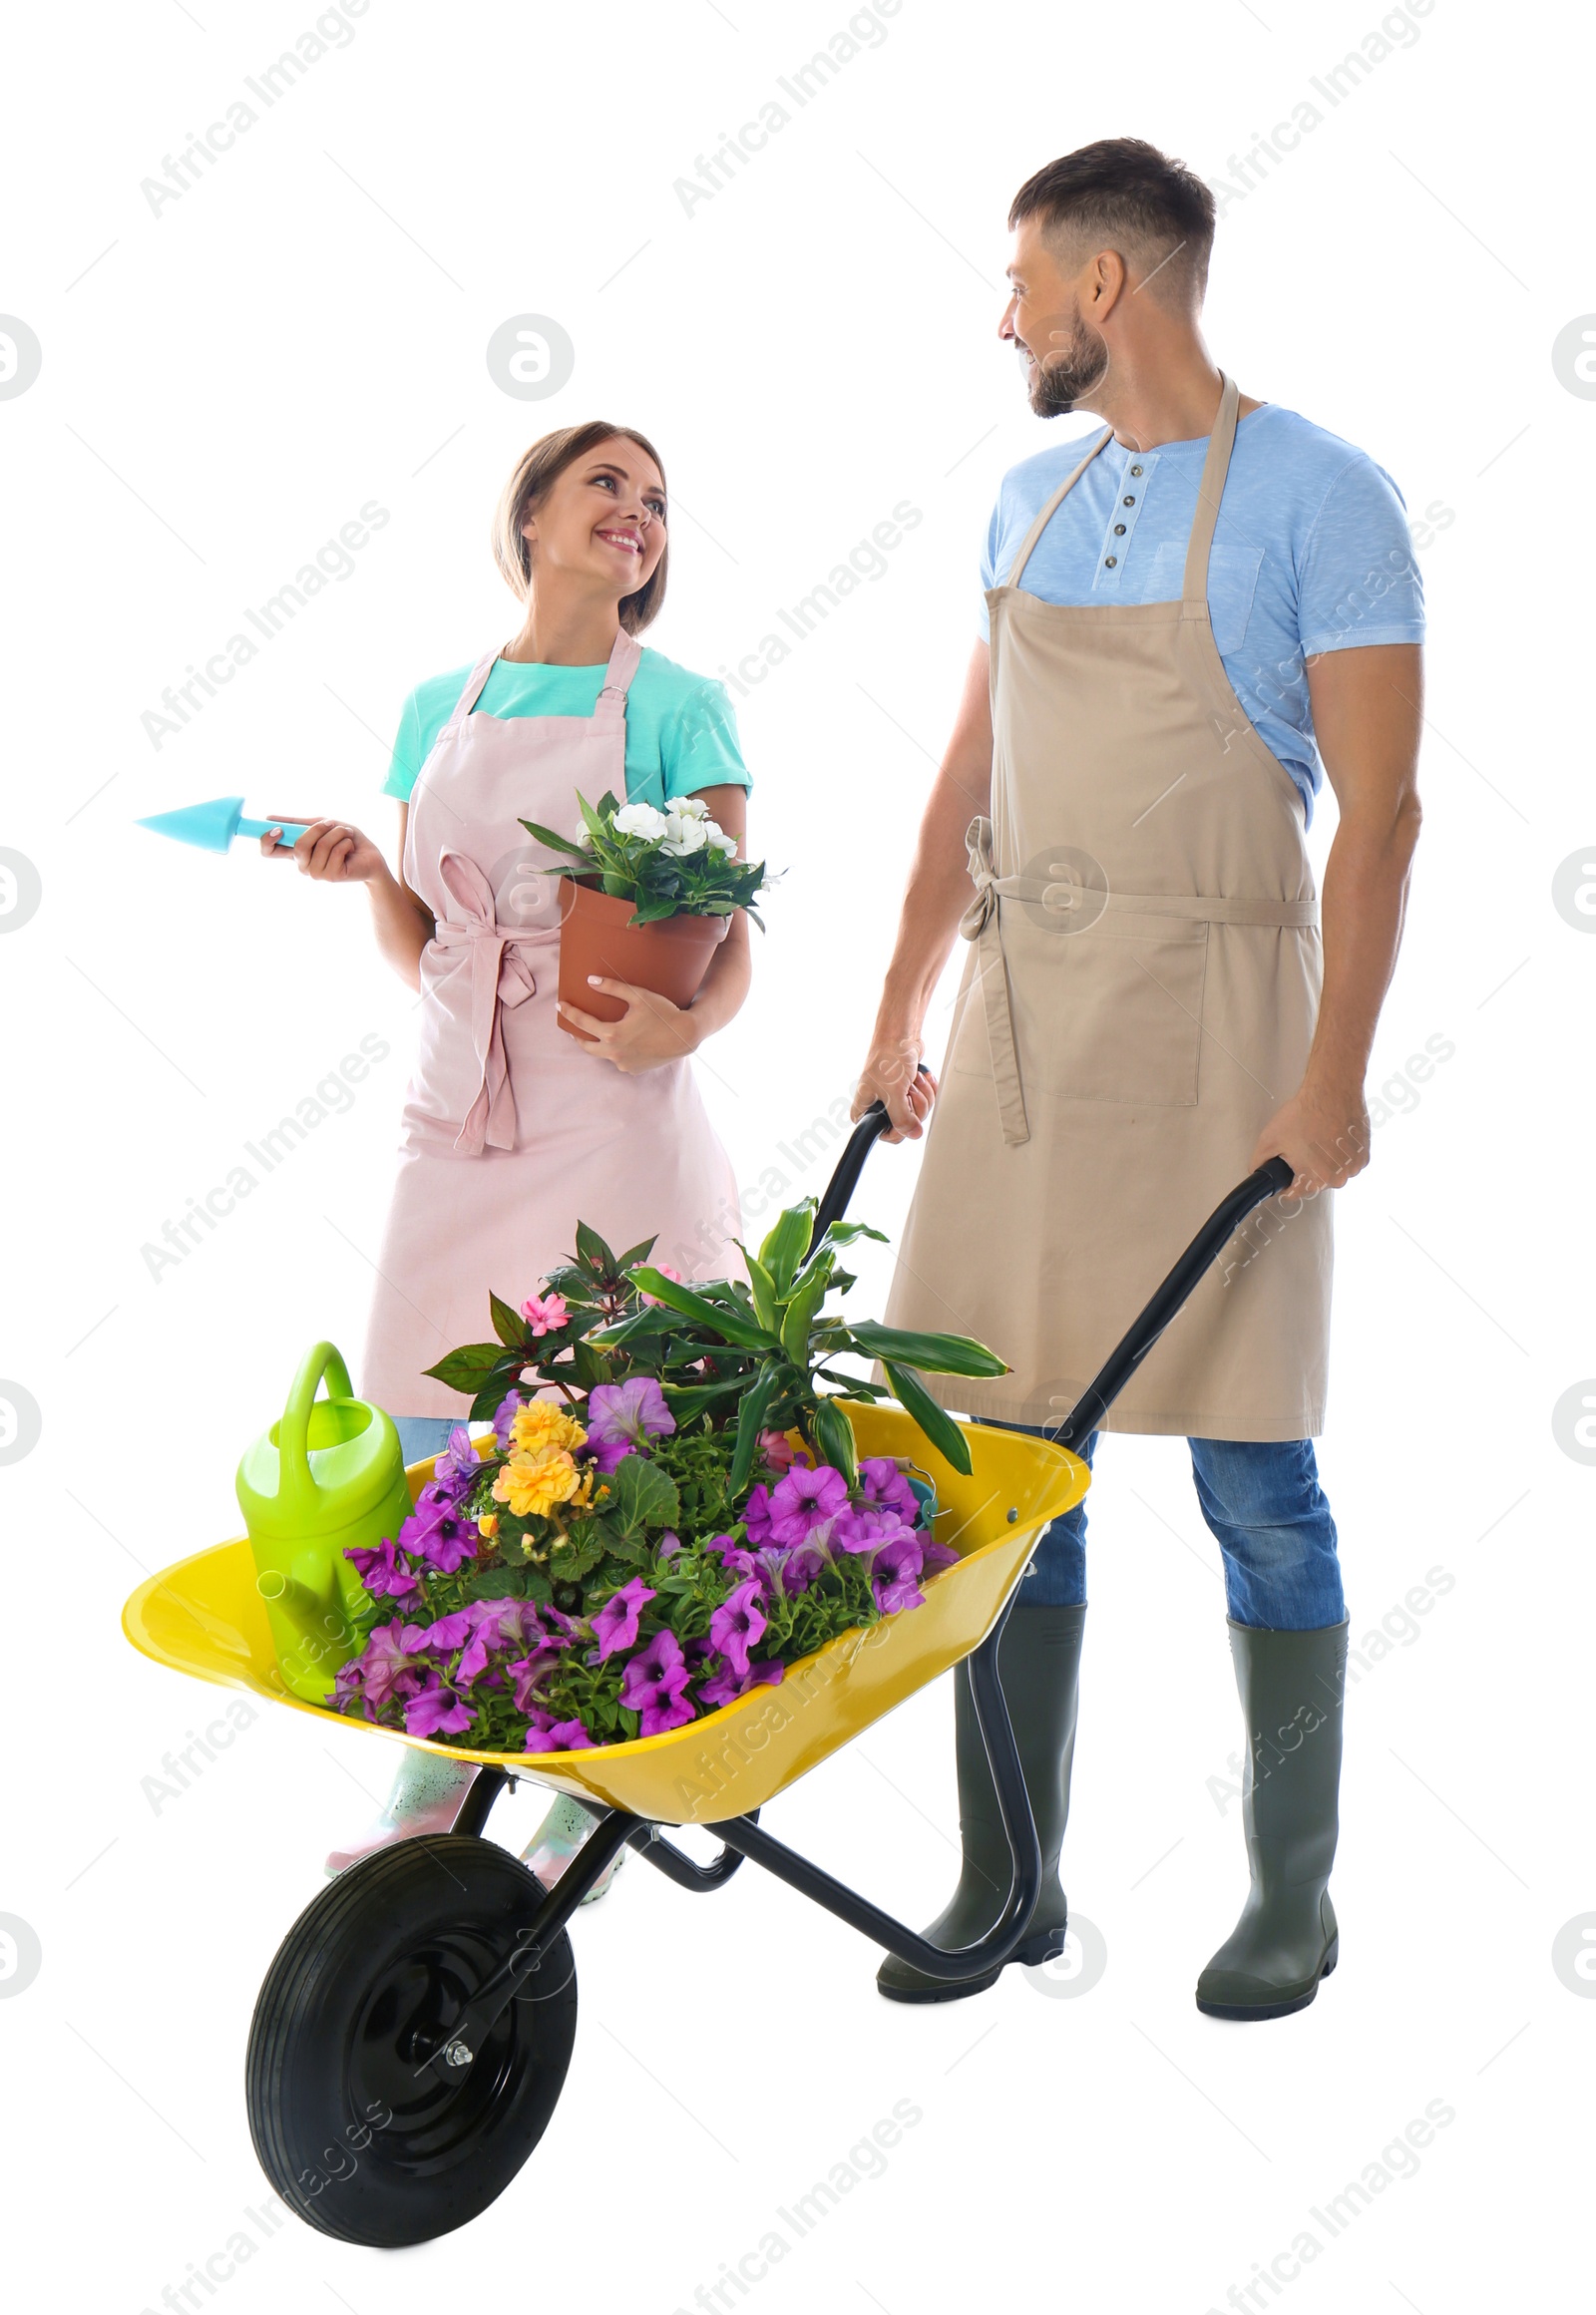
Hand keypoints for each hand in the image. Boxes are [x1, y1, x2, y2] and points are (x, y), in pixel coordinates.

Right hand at [260, 817, 386, 884]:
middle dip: (317, 828)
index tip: (276, 828)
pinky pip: (336, 851)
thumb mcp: (320, 825)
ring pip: (321, 846)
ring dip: (337, 833)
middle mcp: (302, 865)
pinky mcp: (332, 877)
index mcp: (295, 853)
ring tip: (346, 835)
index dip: (267, 840)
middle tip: (331, 823)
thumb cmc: (345, 839)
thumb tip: (269, 818)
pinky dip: (346, 842)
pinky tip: (351, 847)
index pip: (269, 851)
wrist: (370, 855)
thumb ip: (298, 823)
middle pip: (298, 846)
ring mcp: (316, 874)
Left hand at [559, 975, 698, 1073]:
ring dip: (598, 1044)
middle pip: (586, 1045)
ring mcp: (624, 1064)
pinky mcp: (633, 1070)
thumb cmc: (663, 1013)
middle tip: (572, 1027)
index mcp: (612, 1034)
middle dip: (577, 1035)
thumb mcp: (638, 995)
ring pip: (603, 1054)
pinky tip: (622, 1043)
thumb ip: (612, 988)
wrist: (685, 1036)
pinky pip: (619, 1060)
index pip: (582, 1022)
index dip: (569, 1012)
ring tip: (598, 1033)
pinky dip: (617, 1051)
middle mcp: (615, 1053)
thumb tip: (590, 981)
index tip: (560, 1006)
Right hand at [850, 1032, 935, 1142]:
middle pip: (905, 1125)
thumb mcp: (894, 1093)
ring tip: (913, 1080)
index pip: (885, 1135)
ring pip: (917, 1114)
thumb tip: (913, 1134)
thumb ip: (902, 1118)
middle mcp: (878, 1108)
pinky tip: (920, 1078)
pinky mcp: (907, 1092)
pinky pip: (924, 1102)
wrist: (900, 1037)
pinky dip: (927, 1090)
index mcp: (864, 1111)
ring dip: (922, 1095)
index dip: (900, 1127)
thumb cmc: (887, 1058)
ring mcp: (894, 1100)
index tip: (906, 1114)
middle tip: (909, 1091)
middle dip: (915, 1106)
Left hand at [1250, 1076, 1370, 1196]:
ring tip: (1319, 1139)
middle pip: (1315, 1182)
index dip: (1286, 1181)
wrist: (1332, 1091)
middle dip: (1306, 1168)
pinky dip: (1340, 1154)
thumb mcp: (1269, 1139)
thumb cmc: (1305, 1112)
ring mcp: (1354, 1167)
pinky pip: (1347, 1162)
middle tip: (1303, 1146)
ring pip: (1333, 1172)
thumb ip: (1259, 1162)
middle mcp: (1337, 1178)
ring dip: (1325, 1162)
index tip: (1286, 1170)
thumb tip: (1258, 1172)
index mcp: (1314, 1180)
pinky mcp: (1364, 1155)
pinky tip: (1333, 1137)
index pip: (1294, 1193)